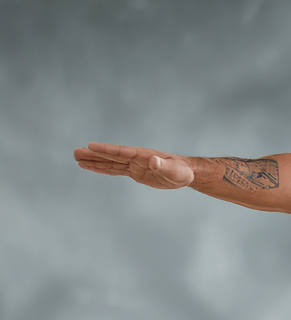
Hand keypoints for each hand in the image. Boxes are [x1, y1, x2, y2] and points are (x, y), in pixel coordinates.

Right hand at [74, 142, 193, 189]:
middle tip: (75, 152)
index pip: (121, 152)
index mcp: (142, 155)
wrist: (186, 173)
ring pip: (110, 163)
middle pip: (110, 156)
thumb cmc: (182, 171)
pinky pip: (116, 171)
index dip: (106, 149)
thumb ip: (163, 166)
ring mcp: (134, 165)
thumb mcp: (174, 170)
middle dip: (93, 155)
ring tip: (77, 160)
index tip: (90, 146)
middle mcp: (135, 158)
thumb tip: (154, 161)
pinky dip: (103, 169)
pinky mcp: (135, 173)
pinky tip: (91, 168)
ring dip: (94, 162)